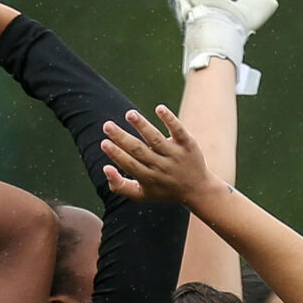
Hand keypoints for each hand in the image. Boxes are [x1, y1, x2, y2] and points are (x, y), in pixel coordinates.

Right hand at [101, 104, 221, 209]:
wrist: (198, 190)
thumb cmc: (164, 190)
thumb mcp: (141, 194)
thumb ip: (119, 186)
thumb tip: (105, 168)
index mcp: (148, 178)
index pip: (129, 164)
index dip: (116, 154)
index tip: (104, 142)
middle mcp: (161, 166)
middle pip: (139, 150)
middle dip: (122, 138)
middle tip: (107, 125)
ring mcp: (175, 155)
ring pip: (156, 139)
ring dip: (142, 125)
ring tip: (130, 114)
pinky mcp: (188, 144)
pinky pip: (178, 130)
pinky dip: (169, 119)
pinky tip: (159, 108)